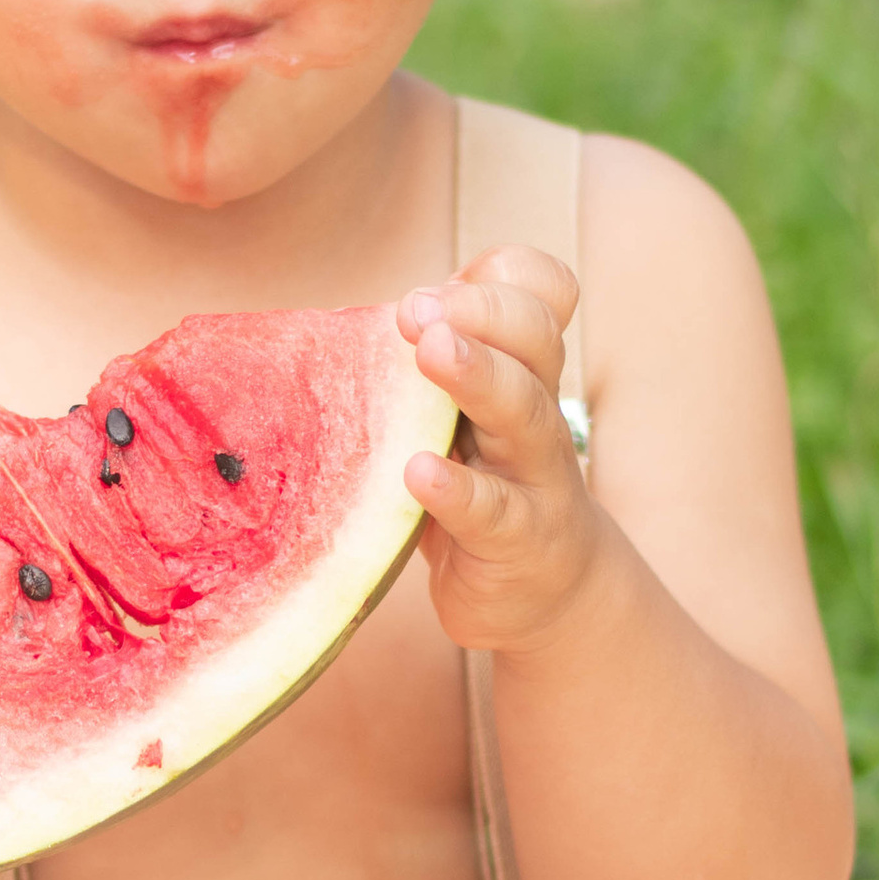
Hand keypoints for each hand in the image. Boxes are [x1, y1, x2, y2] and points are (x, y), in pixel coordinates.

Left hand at [398, 250, 606, 655]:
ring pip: (521, 412)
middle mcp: (534, 410)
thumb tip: (330, 327)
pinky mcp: (518, 540)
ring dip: (479, 376)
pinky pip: (493, 510)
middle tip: (417, 308)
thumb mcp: (462, 423)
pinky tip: (418, 472)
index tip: (433, 288)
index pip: (539, 297)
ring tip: (433, 350)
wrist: (548, 598)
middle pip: (535, 340)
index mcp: (518, 370)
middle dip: (480, 312)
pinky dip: (457, 489)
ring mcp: (535, 476)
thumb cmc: (486, 490)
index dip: (500, 281)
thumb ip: (422, 374)